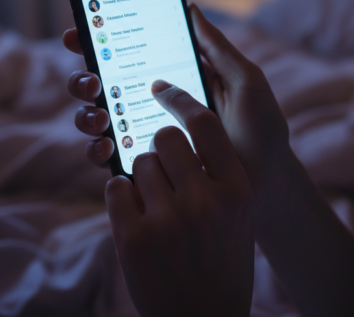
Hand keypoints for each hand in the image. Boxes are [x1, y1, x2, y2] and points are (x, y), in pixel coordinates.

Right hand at [63, 4, 290, 221]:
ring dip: (87, 113)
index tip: (79, 31)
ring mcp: (140, 135)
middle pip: (98, 83)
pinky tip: (108, 144)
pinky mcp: (141, 167)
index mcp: (169, 76)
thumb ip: (216, 47)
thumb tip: (189, 7)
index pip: (125, 53)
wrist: (268, 182)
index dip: (96, 39)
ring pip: (94, 117)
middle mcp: (147, 103)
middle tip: (93, 79)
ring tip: (102, 114)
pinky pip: (105, 156)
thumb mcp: (245, 81)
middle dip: (83, 77)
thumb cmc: (261, 129)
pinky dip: (97, 148)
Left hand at [106, 82, 253, 316]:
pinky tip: (134, 215)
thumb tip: (180, 131)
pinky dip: (120, 196)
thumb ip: (218, 176)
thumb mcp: (238, 217)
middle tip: (161, 168)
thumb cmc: (220, 264)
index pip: (206, 125)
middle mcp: (205, 201)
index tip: (163, 90)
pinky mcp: (133, 238)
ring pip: (138, 162)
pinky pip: (115, 187)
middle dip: (158, 147)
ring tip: (153, 204)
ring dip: (140, 176)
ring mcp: (168, 220)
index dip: (181, 101)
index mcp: (237, 191)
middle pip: (165, 138)